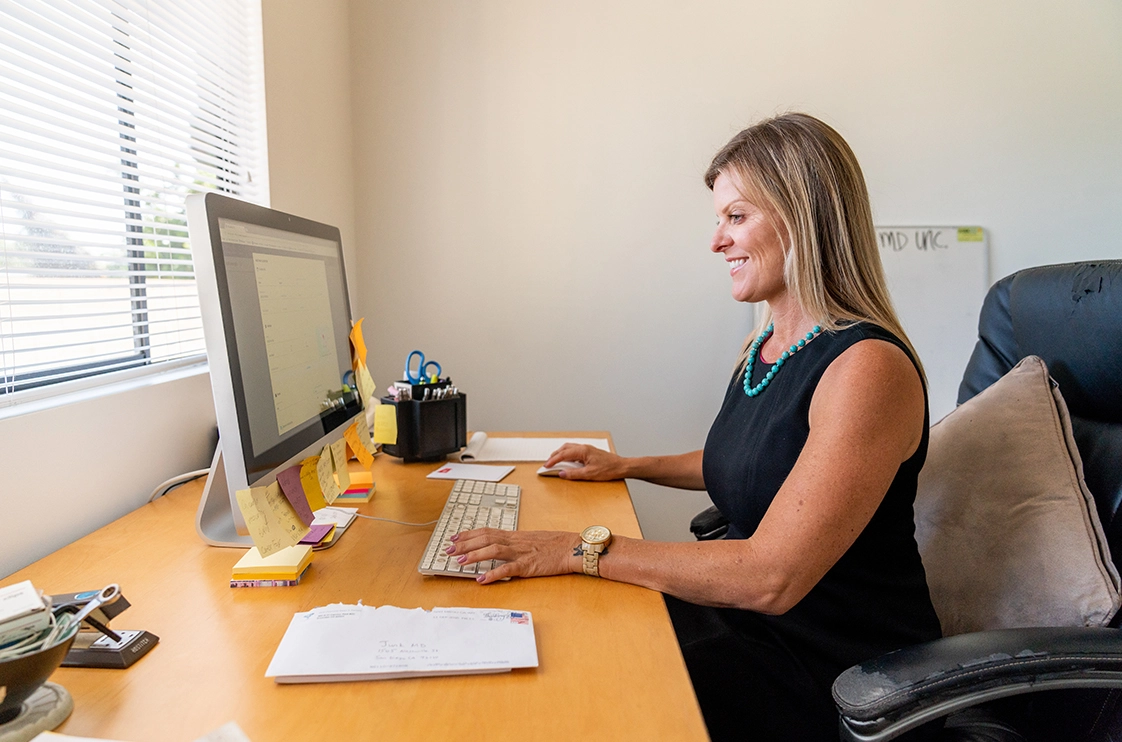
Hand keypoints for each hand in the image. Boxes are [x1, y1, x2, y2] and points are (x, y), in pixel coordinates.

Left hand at [448, 528, 581, 583]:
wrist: (572, 547)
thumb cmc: (554, 544)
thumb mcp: (531, 539)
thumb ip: (514, 543)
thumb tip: (497, 547)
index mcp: (515, 535)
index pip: (487, 531)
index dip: (468, 534)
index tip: (454, 537)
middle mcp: (515, 541)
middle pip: (485, 539)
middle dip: (464, 544)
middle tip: (448, 549)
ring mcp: (521, 553)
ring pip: (493, 551)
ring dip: (474, 555)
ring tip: (458, 561)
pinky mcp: (528, 565)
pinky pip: (508, 569)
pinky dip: (493, 574)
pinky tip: (482, 579)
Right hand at [544, 444, 627, 479]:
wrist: (621, 466)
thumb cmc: (609, 469)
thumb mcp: (589, 474)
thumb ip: (574, 474)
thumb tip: (562, 474)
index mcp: (582, 451)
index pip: (563, 454)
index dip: (553, 460)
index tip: (546, 466)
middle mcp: (584, 447)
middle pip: (564, 448)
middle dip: (555, 455)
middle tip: (548, 464)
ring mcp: (587, 449)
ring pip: (569, 448)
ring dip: (561, 454)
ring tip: (555, 462)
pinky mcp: (589, 452)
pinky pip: (575, 451)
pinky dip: (567, 455)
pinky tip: (568, 461)